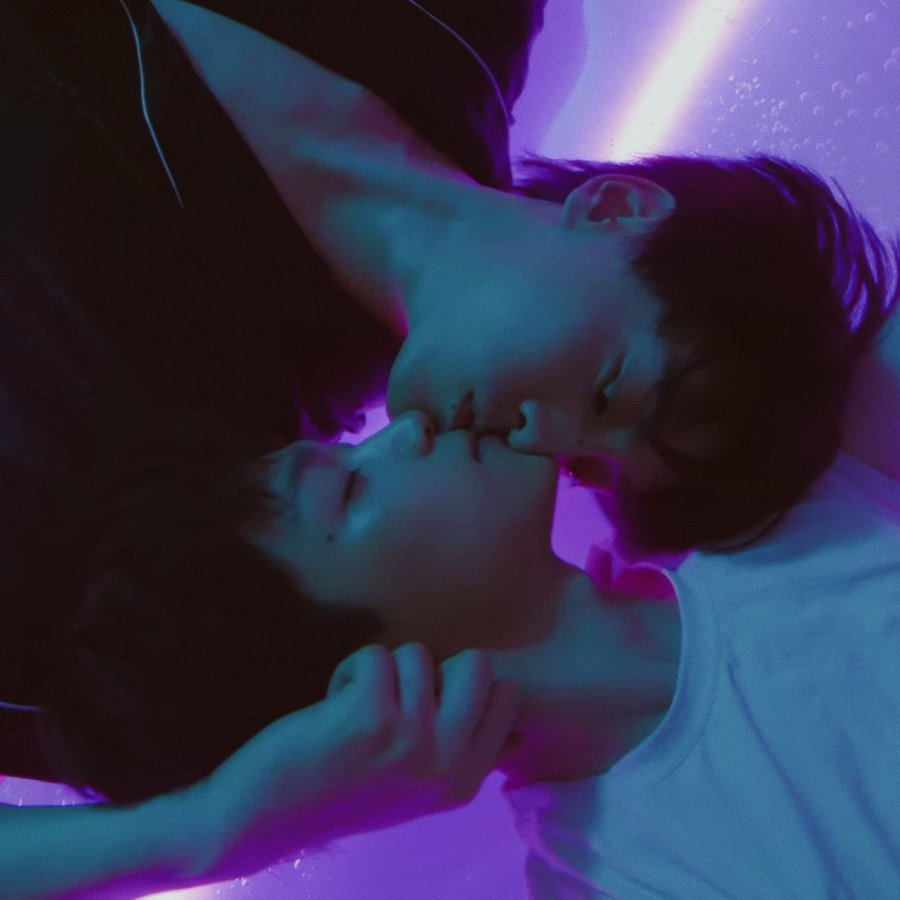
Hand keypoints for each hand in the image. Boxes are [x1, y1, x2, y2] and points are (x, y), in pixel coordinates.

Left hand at [187, 643, 518, 880]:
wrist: (260, 820)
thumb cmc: (339, 793)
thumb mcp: (418, 789)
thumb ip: (464, 756)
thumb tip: (516, 729)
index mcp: (463, 783)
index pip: (505, 698)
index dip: (460, 688)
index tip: (421, 710)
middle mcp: (447, 764)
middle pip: (477, 665)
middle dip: (432, 669)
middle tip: (393, 701)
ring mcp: (412, 740)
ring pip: (418, 654)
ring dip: (381, 672)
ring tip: (355, 708)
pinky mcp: (371, 716)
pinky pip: (375, 655)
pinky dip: (350, 669)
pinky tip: (332, 705)